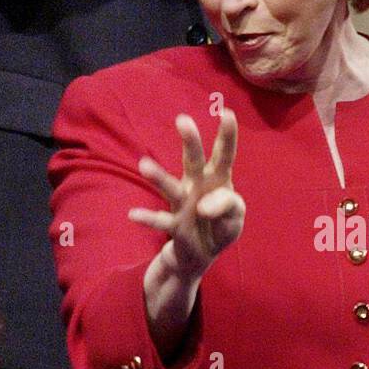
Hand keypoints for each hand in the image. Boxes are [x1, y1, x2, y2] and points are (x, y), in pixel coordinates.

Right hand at [130, 110, 244, 281]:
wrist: (199, 255)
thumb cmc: (220, 228)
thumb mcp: (236, 218)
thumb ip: (229, 206)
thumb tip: (203, 205)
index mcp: (217, 181)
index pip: (224, 156)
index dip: (227, 137)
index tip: (228, 113)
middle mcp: (197, 187)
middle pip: (194, 162)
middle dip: (190, 142)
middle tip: (183, 120)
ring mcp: (184, 205)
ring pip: (171, 189)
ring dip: (159, 178)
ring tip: (144, 164)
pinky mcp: (175, 226)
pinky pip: (161, 221)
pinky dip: (148, 218)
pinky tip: (133, 214)